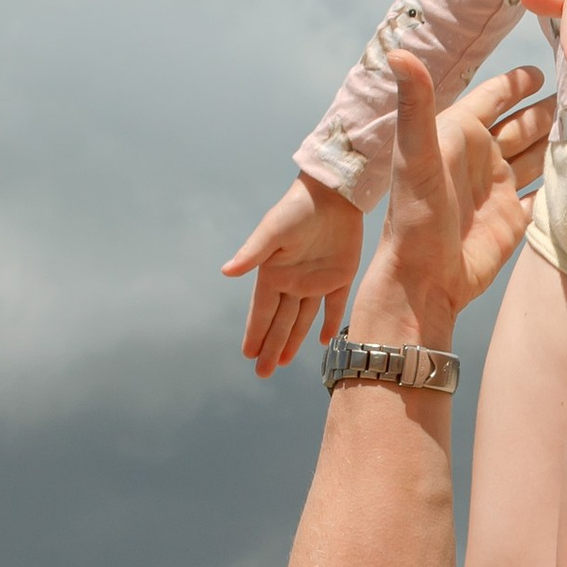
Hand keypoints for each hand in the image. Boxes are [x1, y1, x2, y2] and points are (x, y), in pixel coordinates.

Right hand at [223, 172, 365, 379]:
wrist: (333, 192)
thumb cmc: (297, 208)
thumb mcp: (272, 231)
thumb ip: (252, 253)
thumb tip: (226, 272)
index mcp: (272, 273)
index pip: (261, 312)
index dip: (255, 334)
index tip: (248, 355)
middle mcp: (292, 281)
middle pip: (279, 322)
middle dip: (270, 348)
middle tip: (262, 373)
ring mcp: (316, 281)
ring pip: (302, 320)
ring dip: (292, 341)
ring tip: (282, 363)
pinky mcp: (340, 276)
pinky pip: (333, 306)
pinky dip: (328, 323)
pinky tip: (321, 342)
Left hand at [358, 59, 552, 335]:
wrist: (425, 281)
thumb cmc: (416, 216)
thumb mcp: (415, 154)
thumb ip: (415, 103)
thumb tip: (397, 50)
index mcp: (458, 137)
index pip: (492, 98)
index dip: (515, 83)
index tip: (545, 67)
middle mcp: (479, 160)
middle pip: (522, 125)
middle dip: (549, 109)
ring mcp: (497, 191)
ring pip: (536, 156)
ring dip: (560, 141)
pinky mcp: (513, 221)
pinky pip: (544, 194)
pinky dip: (563, 182)